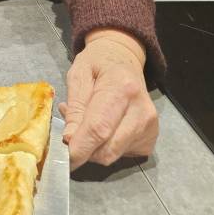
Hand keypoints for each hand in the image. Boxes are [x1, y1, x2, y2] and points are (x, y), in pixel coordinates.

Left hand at [59, 29, 158, 170]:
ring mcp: (150, 126)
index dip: (79, 148)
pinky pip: (122, 155)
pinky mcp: (151, 137)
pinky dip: (106, 147)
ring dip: (94, 148)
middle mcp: (142, 110)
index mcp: (121, 88)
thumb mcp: (77, 75)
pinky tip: (103, 127)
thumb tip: (70, 140)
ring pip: (113, 155)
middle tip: (70, 135)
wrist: (124, 57)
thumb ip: (75, 107)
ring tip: (86, 122)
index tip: (63, 157)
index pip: (98, 128)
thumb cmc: (97, 63)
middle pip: (107, 149)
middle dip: (84, 151)